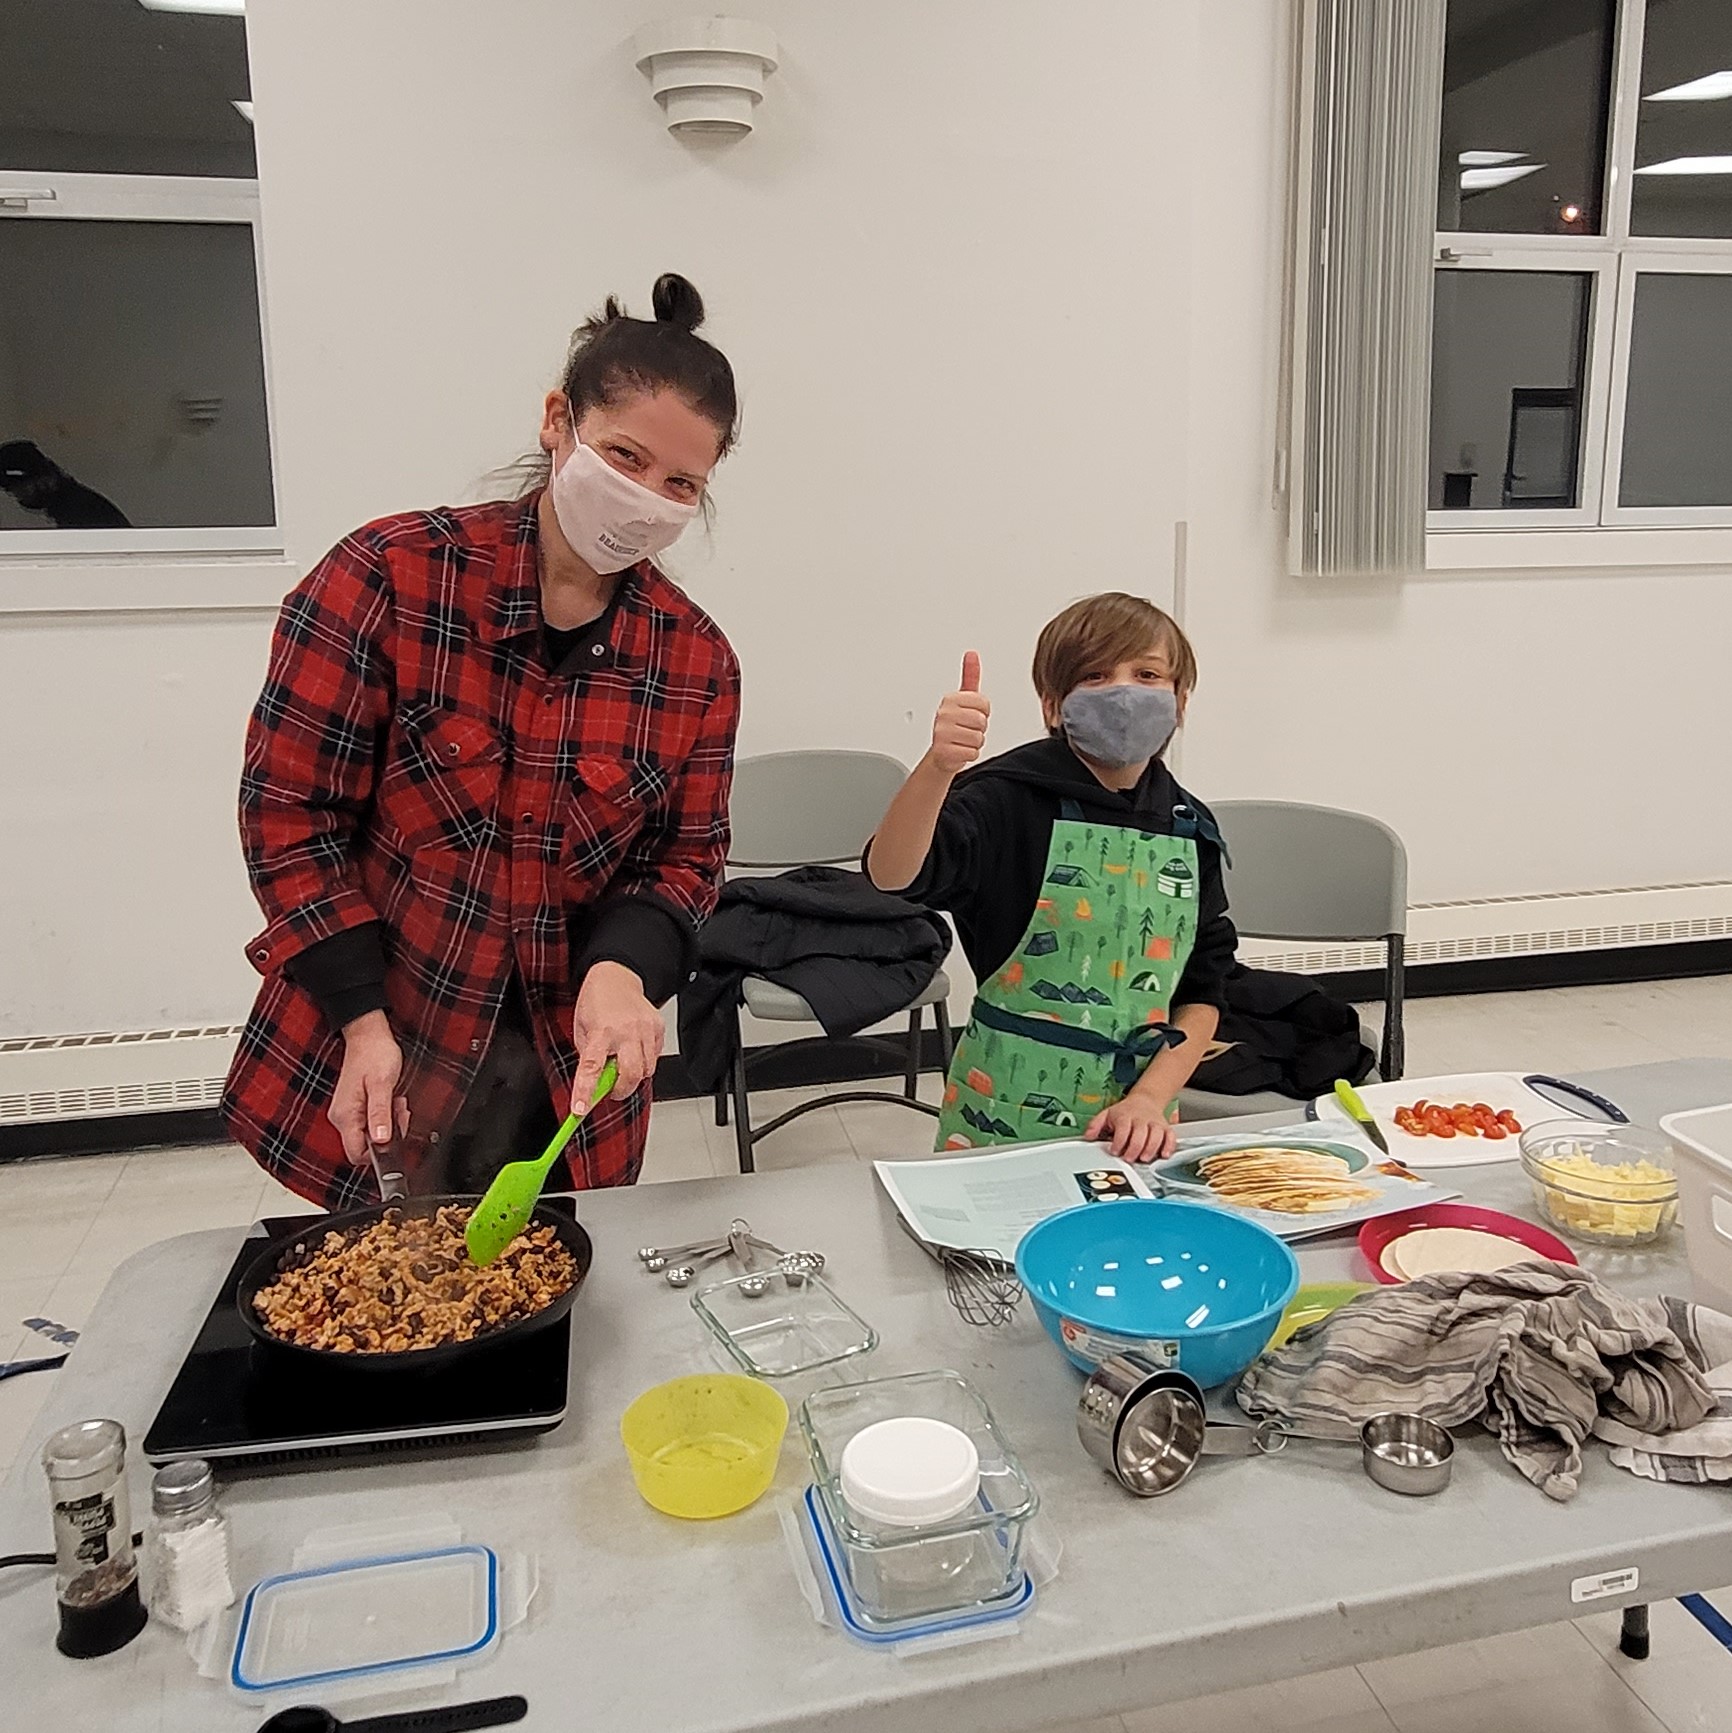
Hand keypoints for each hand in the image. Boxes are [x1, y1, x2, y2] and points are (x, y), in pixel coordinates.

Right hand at [329, 1010, 409, 1166]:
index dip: (379, 1152)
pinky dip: (386, 1116)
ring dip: (389, 1123)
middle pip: (365, 1146)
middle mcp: (342, 1117)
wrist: (369, 1035)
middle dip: (388, 1135)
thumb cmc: (374, 1055)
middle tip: (399, 1113)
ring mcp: (348, 1112)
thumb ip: (380, 1114)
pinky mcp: (355, 1107)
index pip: (356, 1154)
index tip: (395, 1135)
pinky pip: (371, 1123)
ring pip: (371, 1134)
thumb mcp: (382, 1085)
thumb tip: (381, 1141)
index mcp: (345, 1116)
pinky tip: (392, 1101)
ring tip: (397, 1103)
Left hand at [572, 961, 663, 1106]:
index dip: (586, 1092)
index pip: (591, 1068)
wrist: (617, 976)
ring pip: (647, 1070)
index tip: (580, 1109)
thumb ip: (589, 1057)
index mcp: (600, 1032)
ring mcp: (645, 1029)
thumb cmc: (596, 1002)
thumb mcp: (582, 1029)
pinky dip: (644, 1060)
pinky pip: (655, 1057)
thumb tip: (594, 1085)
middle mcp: (626, 1031)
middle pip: (631, 1075)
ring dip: (633, 1074)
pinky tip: (634, 1048)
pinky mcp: (658, 1028)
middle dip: (621, 1090)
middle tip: (611, 1089)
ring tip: (622, 1061)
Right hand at [928, 651, 989, 776]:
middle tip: (966, 730)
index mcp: (950, 699)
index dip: (983, 712)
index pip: (984, 704)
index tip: (971, 714)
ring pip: (978, 738)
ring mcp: (942, 732)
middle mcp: (944, 714)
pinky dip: (969, 755)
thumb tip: (972, 654)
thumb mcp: (964, 699)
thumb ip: (970, 676)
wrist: (941, 754)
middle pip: (982, 722)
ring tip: (962, 740)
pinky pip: (972, 753)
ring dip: (974, 743)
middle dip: (979, 729)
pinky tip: (959, 750)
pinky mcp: (943, 750)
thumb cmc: (955, 725)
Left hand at [1085, 1093, 1177, 1163]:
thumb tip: (1087, 1136)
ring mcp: (1154, 1123)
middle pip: (1140, 1134)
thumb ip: (1095, 1125)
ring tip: (1144, 1158)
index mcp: (1125, 1116)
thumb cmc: (1125, 1111)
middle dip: (1134, 1149)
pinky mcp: (1165, 1128)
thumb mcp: (1107, 1114)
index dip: (1119, 1141)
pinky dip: (1169, 1146)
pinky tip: (1164, 1155)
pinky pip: (1170, 1136)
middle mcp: (1141, 1119)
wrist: (1145, 1100)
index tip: (1114, 1151)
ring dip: (1150, 1149)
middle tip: (1128, 1159)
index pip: (1123, 1128)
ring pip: (1156, 1135)